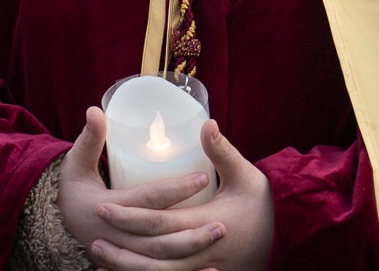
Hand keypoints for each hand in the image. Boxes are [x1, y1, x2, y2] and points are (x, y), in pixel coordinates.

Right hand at [54, 109, 217, 267]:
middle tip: (221, 223)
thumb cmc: (72, 188)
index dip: (176, 189)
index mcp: (107, 208)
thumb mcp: (76, 162)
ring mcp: (123, 254)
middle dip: (191, 233)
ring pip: (160, 262)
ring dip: (190, 254)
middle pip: (158, 239)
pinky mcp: (130, 264)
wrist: (60, 221)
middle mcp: (117, 237)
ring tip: (216, 242)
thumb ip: (90, 138)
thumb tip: (95, 110)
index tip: (204, 177)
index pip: (147, 200)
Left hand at [89, 119, 273, 270]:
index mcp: (206, 224)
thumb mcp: (247, 176)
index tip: (104, 205)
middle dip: (121, 248)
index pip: (160, 224)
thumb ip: (223, 152)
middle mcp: (201, 253)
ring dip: (127, 269)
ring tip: (100, 257)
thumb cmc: (264, 206)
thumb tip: (206, 122)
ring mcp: (201, 269)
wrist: (285, 240)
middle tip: (93, 235)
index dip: (130, 216)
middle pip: (152, 257)